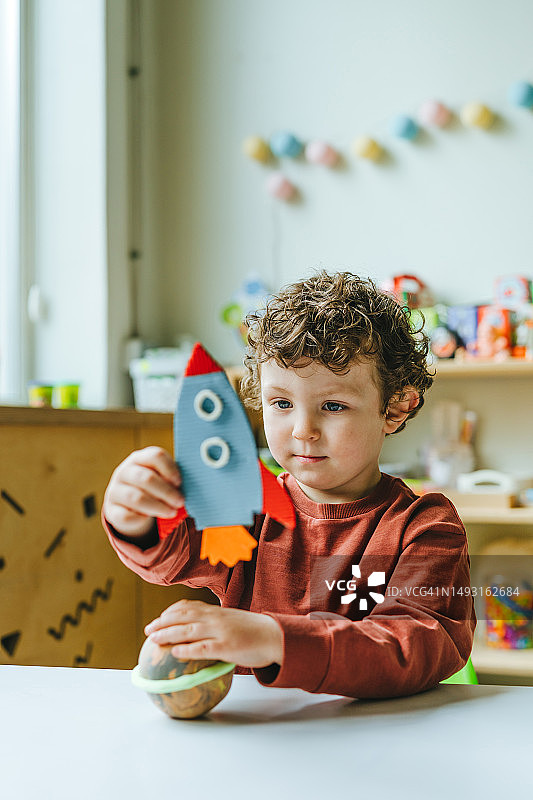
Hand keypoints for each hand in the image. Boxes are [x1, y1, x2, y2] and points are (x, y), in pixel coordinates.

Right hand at [102, 446, 183, 536]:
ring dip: (157, 507)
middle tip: (180, 501)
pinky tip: (150, 519)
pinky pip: (126, 516)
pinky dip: (141, 519)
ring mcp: (115, 490)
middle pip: (146, 478)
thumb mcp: (161, 479)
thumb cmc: (153, 488)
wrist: (128, 506)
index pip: (155, 456)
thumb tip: (198, 486)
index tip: (180, 482)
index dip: (170, 468)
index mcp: (139, 458)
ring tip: (171, 512)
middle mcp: (124, 471)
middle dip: (166, 492)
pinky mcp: (111, 510)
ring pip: (136, 498)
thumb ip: (173, 479)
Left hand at [144, 599, 283, 668]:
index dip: (171, 611)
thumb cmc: (255, 632)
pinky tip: (175, 653)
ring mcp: (220, 631)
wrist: (275, 635)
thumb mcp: (233, 622)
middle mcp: (215, 618)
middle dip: (163, 621)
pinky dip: (186, 649)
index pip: (190, 606)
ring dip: (168, 633)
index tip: (160, 617)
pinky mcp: (226, 646)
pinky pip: (202, 647)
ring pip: (188, 629)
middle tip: (149, 629)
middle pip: (183, 616)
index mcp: (217, 612)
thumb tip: (203, 637)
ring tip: (154, 638)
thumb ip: (218, 626)